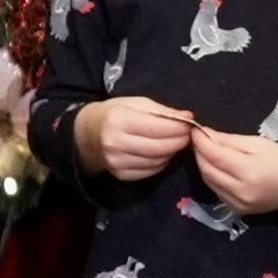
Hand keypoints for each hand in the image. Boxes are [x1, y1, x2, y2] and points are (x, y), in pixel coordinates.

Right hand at [78, 96, 193, 179]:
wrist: (87, 134)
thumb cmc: (114, 113)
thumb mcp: (135, 103)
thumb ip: (162, 111)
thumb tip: (188, 117)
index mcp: (118, 120)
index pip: (157, 127)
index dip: (179, 127)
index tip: (190, 123)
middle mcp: (115, 144)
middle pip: (159, 147)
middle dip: (179, 141)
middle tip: (188, 135)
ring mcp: (117, 162)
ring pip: (157, 162)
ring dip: (172, 152)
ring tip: (176, 142)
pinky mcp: (121, 175)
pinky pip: (151, 171)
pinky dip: (162, 162)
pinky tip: (163, 153)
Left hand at [190, 126, 277, 215]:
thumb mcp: (256, 143)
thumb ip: (228, 140)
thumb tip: (204, 135)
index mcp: (248, 172)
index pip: (213, 155)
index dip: (200, 141)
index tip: (194, 130)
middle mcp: (241, 192)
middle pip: (207, 170)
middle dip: (199, 153)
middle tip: (200, 139)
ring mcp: (239, 205)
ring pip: (209, 182)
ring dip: (204, 165)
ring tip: (207, 151)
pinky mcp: (239, 211)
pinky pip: (217, 192)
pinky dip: (213, 178)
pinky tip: (217, 167)